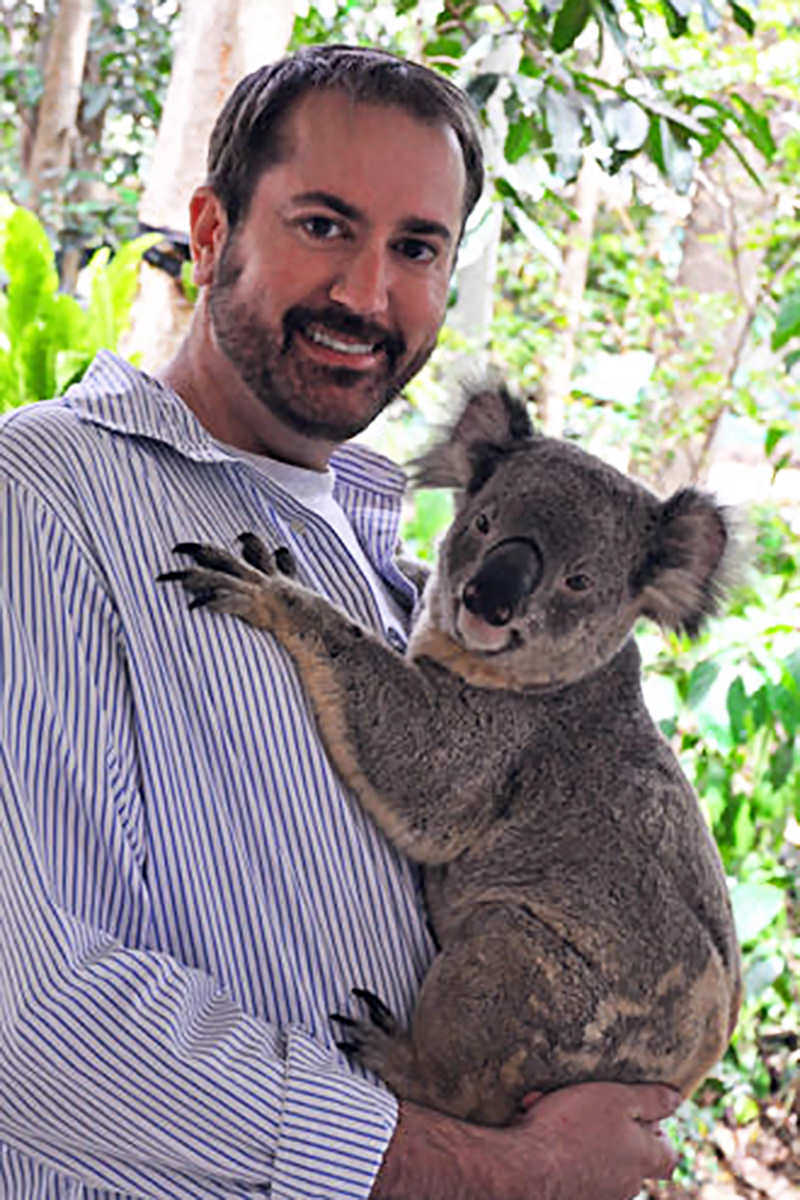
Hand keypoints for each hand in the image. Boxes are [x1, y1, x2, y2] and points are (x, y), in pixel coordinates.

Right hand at [371, 1082, 679, 1199]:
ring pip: (595, 1158)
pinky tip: (531, 1122)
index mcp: (641, 1159)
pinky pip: (569, 1166)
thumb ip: (650, 1100)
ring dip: (577, 1134)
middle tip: (585, 1102)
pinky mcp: (569, 1194)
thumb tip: (677, 1099)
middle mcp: (624, 1184)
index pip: (668, 1155)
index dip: (659, 1135)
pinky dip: (556, 1147)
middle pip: (629, 1158)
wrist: (524, 1168)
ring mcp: (597, 1194)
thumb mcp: (616, 1099)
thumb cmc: (572, 1128)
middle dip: (610, 1129)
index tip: (643, 1116)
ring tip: (548, 1106)